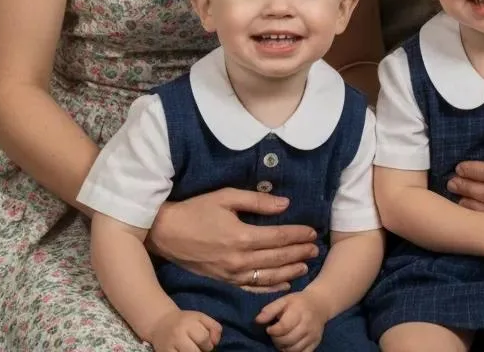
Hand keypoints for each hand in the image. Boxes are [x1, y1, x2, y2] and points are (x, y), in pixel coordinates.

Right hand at [147, 188, 318, 291]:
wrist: (167, 233)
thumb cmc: (197, 210)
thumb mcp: (226, 197)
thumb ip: (257, 201)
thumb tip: (285, 204)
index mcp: (242, 236)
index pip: (278, 237)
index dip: (297, 235)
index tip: (312, 231)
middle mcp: (239, 259)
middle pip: (277, 257)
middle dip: (299, 253)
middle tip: (316, 248)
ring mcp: (231, 274)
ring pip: (268, 276)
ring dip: (290, 271)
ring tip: (306, 266)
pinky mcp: (224, 280)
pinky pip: (252, 287)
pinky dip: (270, 288)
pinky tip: (284, 285)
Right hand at [148, 308, 220, 351]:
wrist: (161, 322)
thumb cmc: (185, 321)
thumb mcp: (201, 318)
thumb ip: (214, 327)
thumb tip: (216, 342)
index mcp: (189, 322)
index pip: (204, 338)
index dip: (209, 343)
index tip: (206, 343)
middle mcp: (178, 333)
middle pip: (195, 351)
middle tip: (199, 348)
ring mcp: (170, 345)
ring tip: (192, 349)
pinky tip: (184, 351)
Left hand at [257, 289, 327, 351]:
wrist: (319, 304)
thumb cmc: (298, 302)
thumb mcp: (285, 300)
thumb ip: (270, 309)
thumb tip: (257, 320)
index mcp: (299, 311)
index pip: (283, 327)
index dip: (273, 331)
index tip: (269, 328)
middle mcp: (307, 324)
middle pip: (287, 340)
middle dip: (276, 340)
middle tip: (275, 334)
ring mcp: (313, 335)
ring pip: (294, 349)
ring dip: (283, 347)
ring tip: (281, 339)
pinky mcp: (315, 343)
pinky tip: (289, 345)